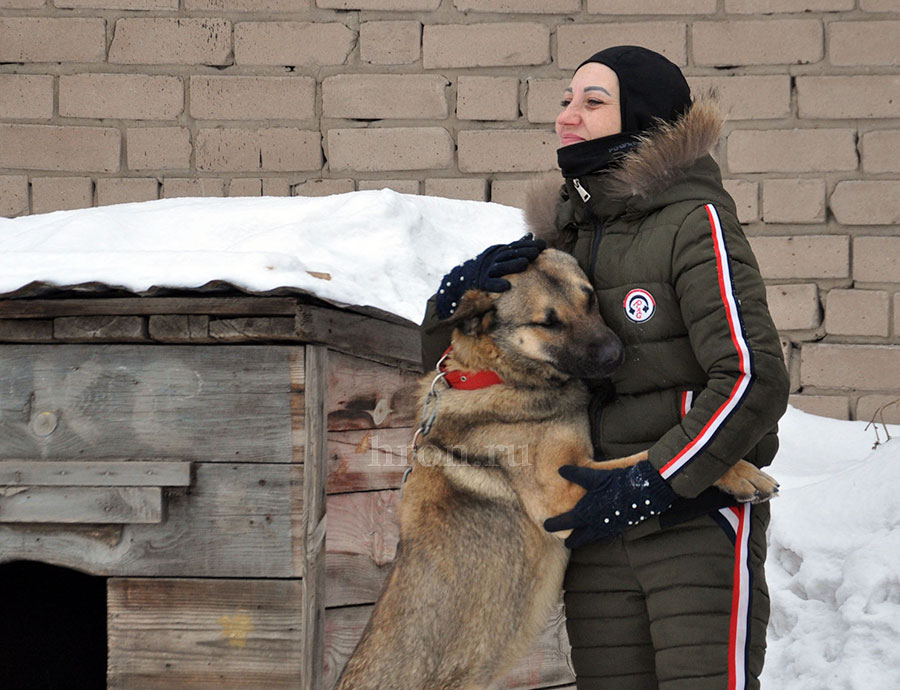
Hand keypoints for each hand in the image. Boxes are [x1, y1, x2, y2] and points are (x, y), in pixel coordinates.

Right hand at [435, 235, 545, 318]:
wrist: (461, 279)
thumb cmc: (487, 266)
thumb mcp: (501, 254)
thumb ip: (516, 246)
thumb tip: (530, 235)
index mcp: (499, 252)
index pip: (515, 246)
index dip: (529, 245)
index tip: (543, 244)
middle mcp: (493, 259)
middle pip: (509, 254)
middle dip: (523, 252)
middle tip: (537, 252)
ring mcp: (486, 270)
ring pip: (500, 267)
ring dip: (513, 265)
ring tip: (525, 264)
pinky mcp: (481, 283)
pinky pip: (489, 284)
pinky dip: (497, 285)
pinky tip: (507, 286)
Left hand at [543, 460, 676, 548]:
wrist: (641, 491)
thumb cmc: (615, 483)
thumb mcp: (593, 476)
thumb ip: (575, 474)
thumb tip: (560, 469)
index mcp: (584, 513)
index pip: (563, 523)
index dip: (553, 525)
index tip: (545, 526)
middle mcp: (594, 524)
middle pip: (577, 538)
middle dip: (570, 540)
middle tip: (565, 542)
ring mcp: (607, 528)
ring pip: (591, 539)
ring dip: (584, 539)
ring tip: (579, 539)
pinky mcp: (618, 527)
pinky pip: (604, 535)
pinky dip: (597, 536)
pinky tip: (598, 532)